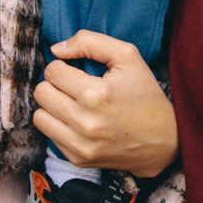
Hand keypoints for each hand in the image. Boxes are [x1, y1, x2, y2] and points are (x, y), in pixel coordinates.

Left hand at [33, 30, 178, 177]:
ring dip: (52, 106)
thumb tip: (56, 49)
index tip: (77, 72)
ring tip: (72, 103)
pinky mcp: (79, 159)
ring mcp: (81, 145)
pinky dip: (59, 126)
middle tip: (73, 87)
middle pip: (41, 93)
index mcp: (96, 94)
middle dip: (55, 85)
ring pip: (39, 116)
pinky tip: (78, 121)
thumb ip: (90, 42)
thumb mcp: (128, 56)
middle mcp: (85, 122)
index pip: (52, 71)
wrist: (163, 140)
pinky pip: (49, 136)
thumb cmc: (145, 94)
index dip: (63, 67)